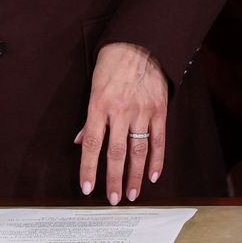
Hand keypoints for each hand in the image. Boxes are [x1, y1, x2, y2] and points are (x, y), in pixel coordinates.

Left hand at [76, 42, 167, 203]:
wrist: (139, 43)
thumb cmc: (112, 64)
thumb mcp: (93, 87)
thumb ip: (89, 118)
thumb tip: (82, 143)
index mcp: (99, 105)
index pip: (92, 144)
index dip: (89, 169)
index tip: (87, 188)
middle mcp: (120, 111)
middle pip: (116, 153)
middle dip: (113, 179)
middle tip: (114, 199)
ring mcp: (142, 111)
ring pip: (138, 150)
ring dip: (136, 175)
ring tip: (133, 194)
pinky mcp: (159, 109)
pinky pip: (158, 139)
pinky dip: (157, 159)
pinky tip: (154, 175)